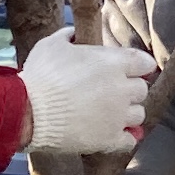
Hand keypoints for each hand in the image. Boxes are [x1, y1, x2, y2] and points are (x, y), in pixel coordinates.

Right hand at [16, 29, 153, 157]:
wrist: (29, 112)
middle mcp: (122, 89)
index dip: (138, 66)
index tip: (130, 69)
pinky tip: (113, 134)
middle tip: (111, 91)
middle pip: (141, 90)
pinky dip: (124, 137)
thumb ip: (68, 36)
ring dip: (127, 113)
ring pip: (138, 114)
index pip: (145, 63)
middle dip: (129, 89)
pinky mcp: (109, 139)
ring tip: (110, 113)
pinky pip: (129, 140)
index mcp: (113, 63)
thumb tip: (74, 34)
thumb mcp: (51, 45)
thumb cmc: (41, 75)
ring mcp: (118, 116)